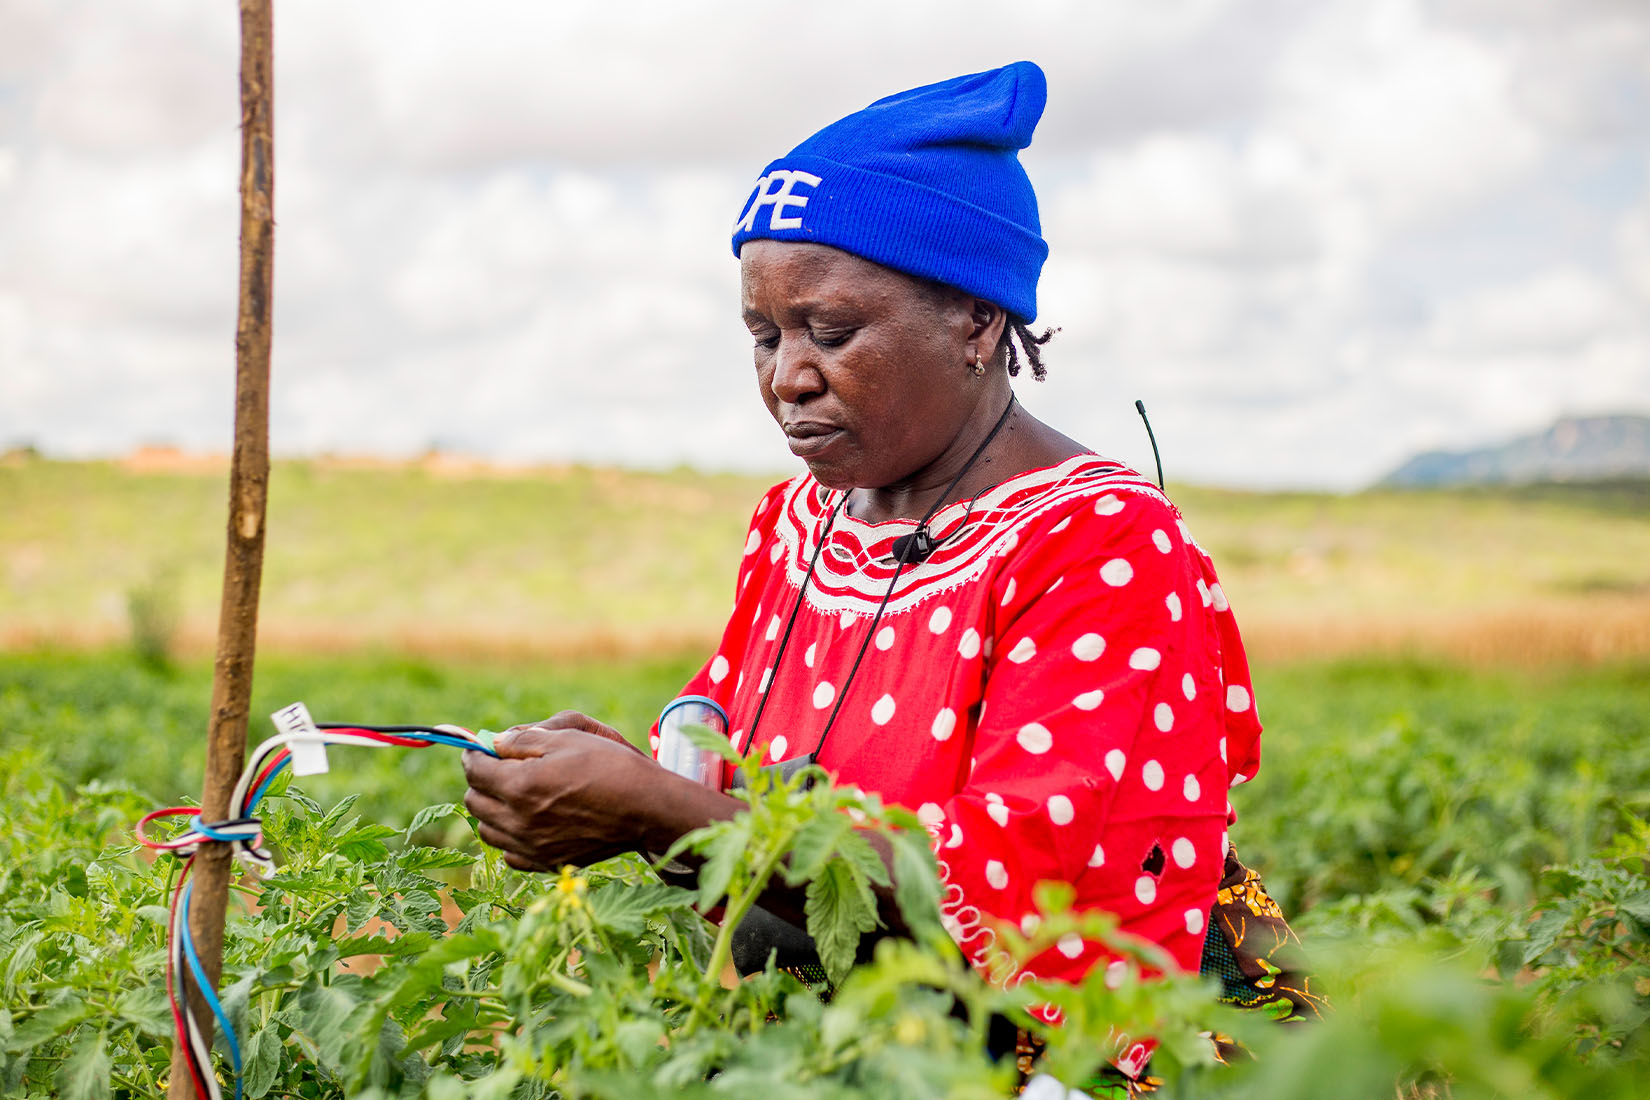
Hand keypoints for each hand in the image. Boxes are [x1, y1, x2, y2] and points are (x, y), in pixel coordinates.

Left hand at [463, 713, 657, 871]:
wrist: (645, 809)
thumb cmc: (610, 767)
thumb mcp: (568, 738)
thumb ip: (524, 739)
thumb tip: (495, 742)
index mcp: (520, 786)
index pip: (474, 770)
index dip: (474, 753)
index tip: (482, 748)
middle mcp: (518, 821)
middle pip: (473, 801)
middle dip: (480, 780)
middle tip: (499, 767)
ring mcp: (531, 846)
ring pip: (487, 830)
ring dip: (491, 809)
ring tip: (513, 795)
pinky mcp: (547, 862)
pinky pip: (510, 854)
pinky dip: (510, 837)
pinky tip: (528, 822)